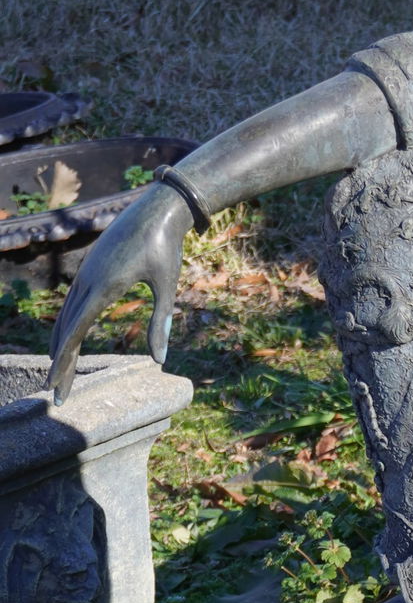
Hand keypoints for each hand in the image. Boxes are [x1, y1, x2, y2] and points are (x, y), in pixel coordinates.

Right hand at [49, 181, 193, 402]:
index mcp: (104, 286)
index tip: (56, 385)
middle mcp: (88, 280)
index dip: (64, 361)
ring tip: (60, 376)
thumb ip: (161, 320)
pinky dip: (67, 327)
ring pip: (66, 317)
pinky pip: (72, 304)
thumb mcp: (167, 284)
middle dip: (62, 364)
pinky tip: (68, 342)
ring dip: (62, 347)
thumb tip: (160, 360)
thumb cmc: (166, 245)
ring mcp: (86, 274)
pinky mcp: (90, 269)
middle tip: (57, 395)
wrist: (158, 207)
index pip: (76, 332)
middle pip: (67, 330)